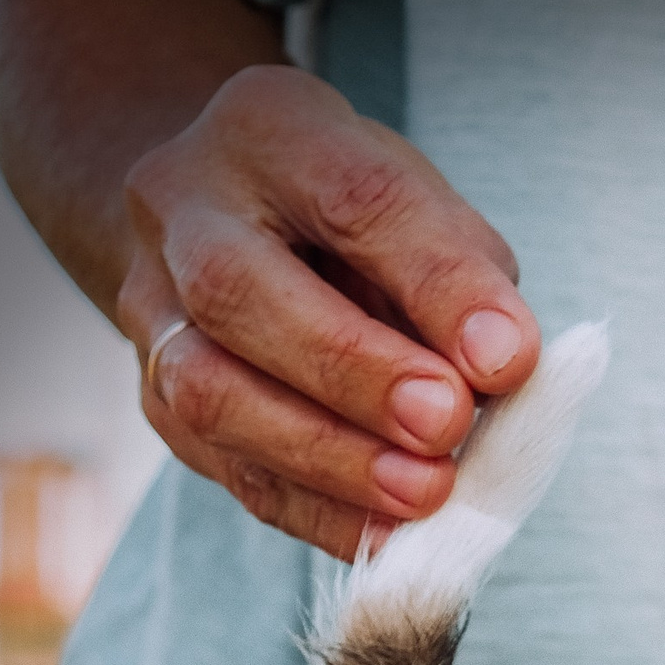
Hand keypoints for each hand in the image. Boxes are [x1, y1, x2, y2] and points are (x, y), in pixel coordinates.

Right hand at [117, 65, 540, 556]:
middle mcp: (184, 209)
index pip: (353, 196)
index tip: (510, 358)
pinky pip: (227, 469)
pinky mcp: (159, 401)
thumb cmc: (353, 221)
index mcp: (269, 129)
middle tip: (448, 427)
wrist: (229, 226)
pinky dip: (317, 512)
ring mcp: (155, 309)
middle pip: (240, 291)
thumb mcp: (423, 207)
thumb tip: (503, 368)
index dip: (435, 282)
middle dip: (354, 372)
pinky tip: (388, 535)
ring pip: (210, 392)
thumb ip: (465, 276)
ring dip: (329, 458)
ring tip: (424, 496)